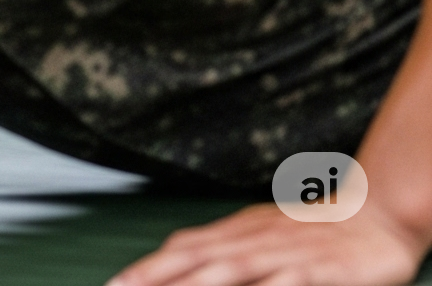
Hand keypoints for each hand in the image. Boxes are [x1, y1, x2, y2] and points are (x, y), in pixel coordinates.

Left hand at [107, 198, 425, 285]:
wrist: (376, 212)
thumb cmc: (315, 232)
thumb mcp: (265, 236)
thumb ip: (229, 250)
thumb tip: (187, 262)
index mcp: (237, 232)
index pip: (183, 248)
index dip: (148, 267)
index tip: (116, 283)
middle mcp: (253, 239)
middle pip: (195, 258)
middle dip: (155, 277)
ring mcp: (283, 252)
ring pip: (231, 269)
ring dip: (194, 283)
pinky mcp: (318, 268)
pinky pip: (287, 282)